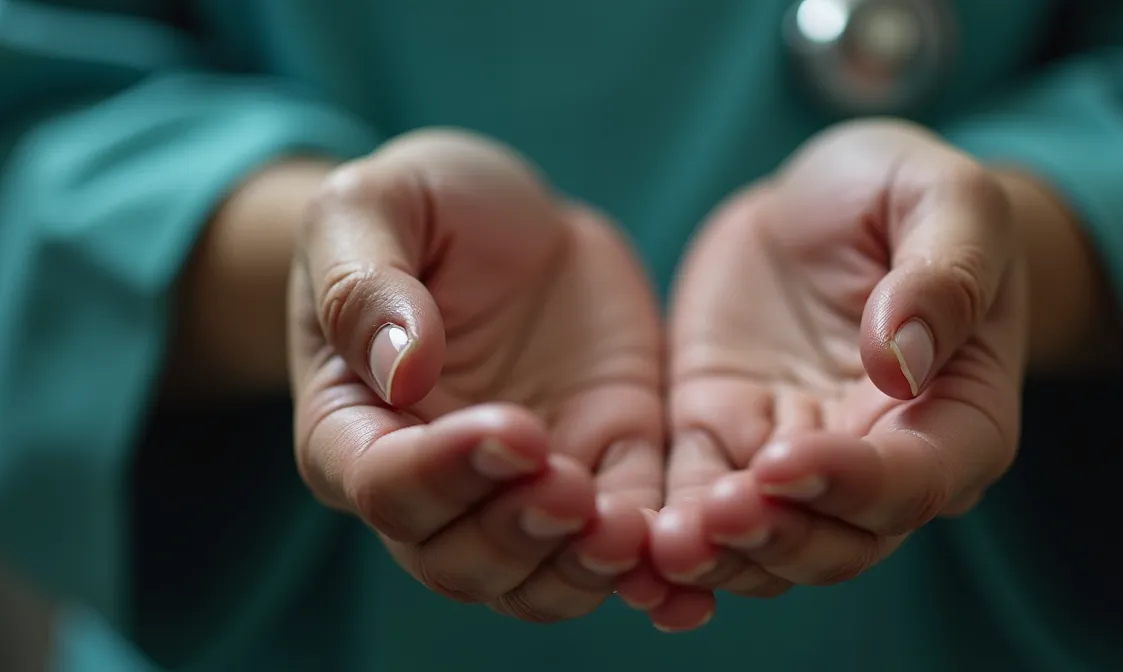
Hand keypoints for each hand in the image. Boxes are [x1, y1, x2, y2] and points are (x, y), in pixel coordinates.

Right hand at [288, 130, 704, 624]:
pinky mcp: (606, 465)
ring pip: (537, 578)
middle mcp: (433, 481)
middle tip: (572, 488)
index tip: (510, 430)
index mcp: (354, 425)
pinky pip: (624, 541)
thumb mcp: (371, 209)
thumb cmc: (423, 208)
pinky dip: (647, 563)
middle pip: (458, 558)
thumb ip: (364, 286)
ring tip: (627, 533)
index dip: (442, 475)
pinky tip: (678, 564)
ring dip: (579, 569)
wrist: (515, 216)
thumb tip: (399, 370)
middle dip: (518, 536)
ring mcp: (522, 485)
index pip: (382, 486)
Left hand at [651, 121, 1026, 603]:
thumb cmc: (905, 194)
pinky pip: (694, 502)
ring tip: (665, 545)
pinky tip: (631, 541)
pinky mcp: (720, 437)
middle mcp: (881, 461)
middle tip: (716, 515)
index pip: (916, 481)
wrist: (822, 197)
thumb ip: (943, 278)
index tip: (784, 461)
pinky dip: (668, 534)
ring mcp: (795, 460)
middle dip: (777, 538)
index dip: (851, 485)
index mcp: (958, 419)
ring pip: (765, 544)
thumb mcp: (946, 202)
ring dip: (721, 556)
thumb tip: (901, 363)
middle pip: (838, 540)